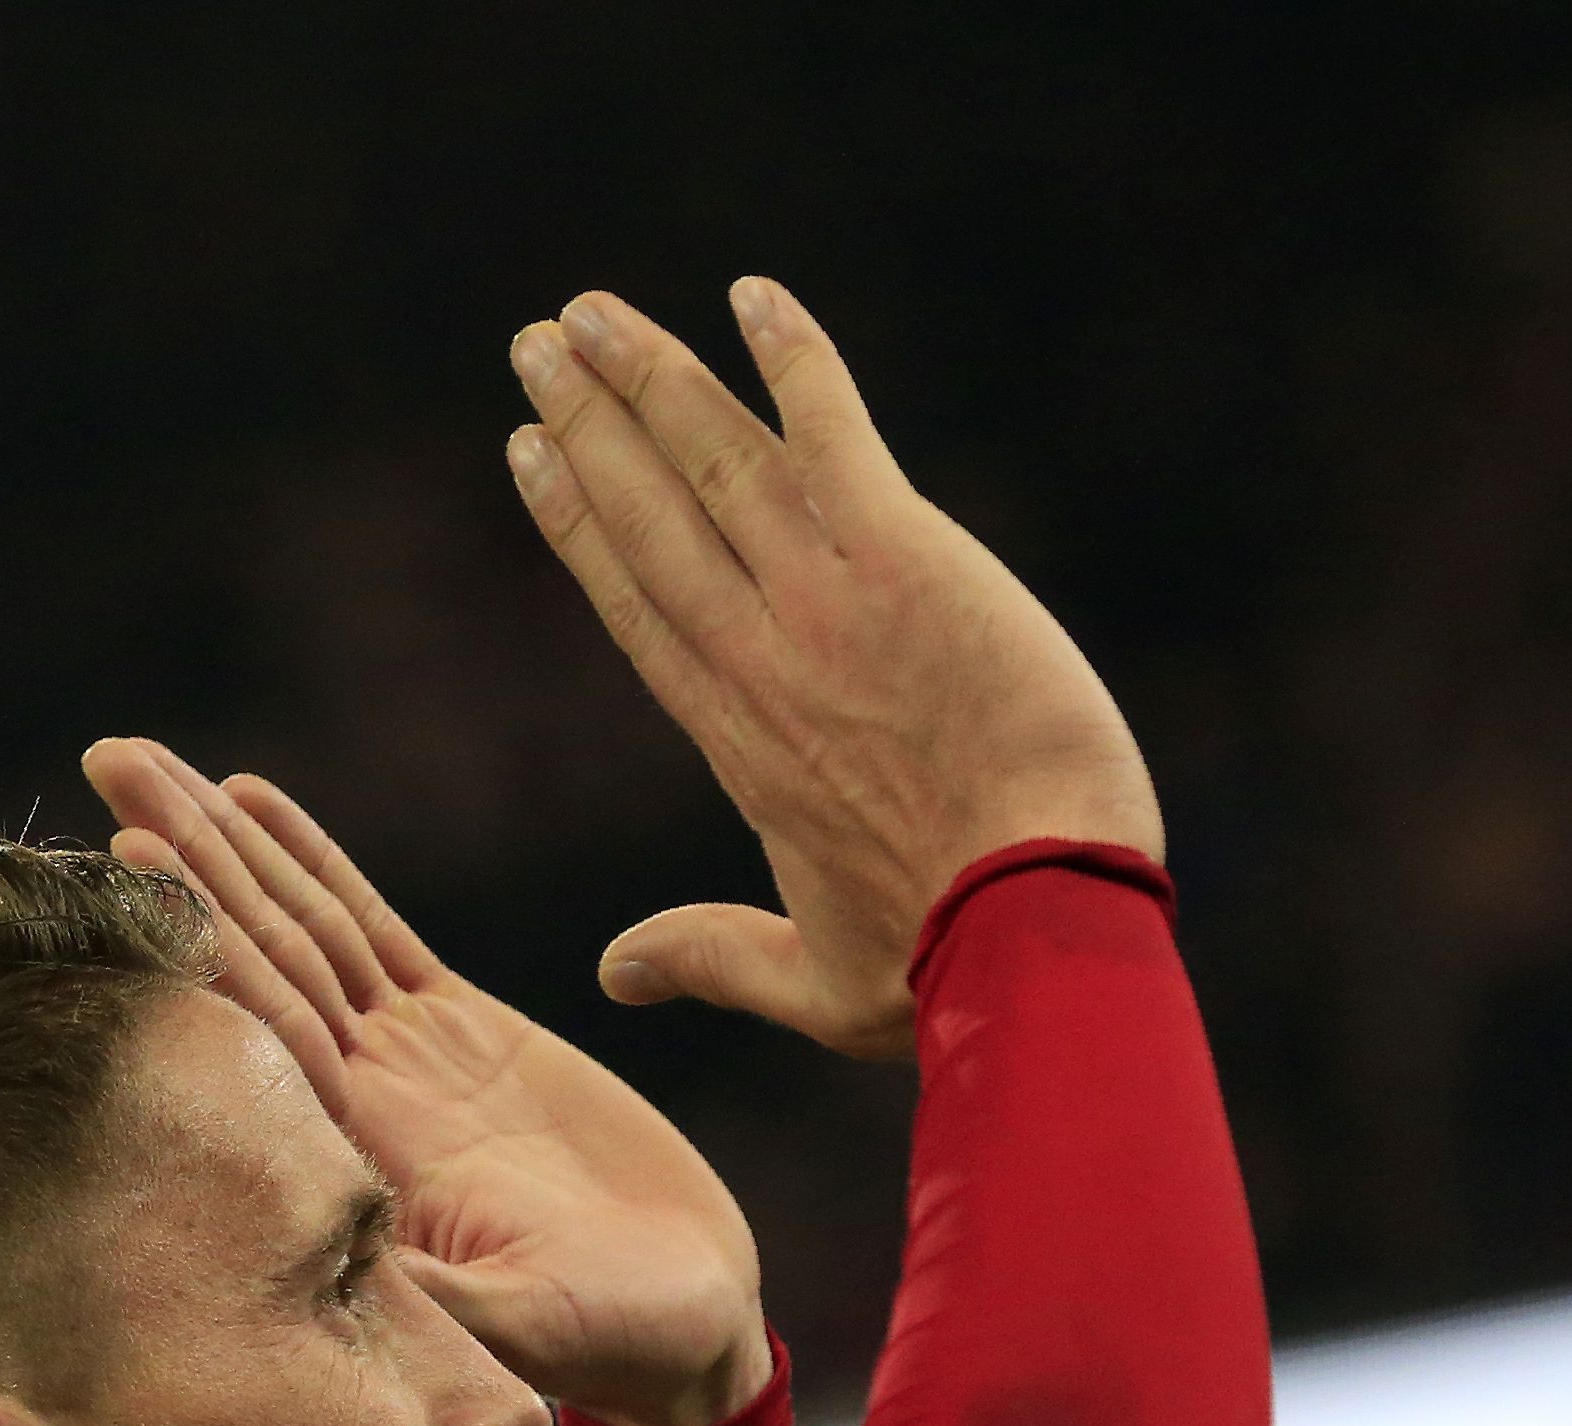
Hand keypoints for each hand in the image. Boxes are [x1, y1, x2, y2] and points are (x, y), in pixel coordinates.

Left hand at [81, 738, 774, 1425]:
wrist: (677, 1322)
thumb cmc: (611, 1343)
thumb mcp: (526, 1327)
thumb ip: (442, 1295)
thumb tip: (354, 1267)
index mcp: (363, 1160)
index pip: (264, 1027)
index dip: (202, 940)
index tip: (127, 862)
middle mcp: (362, 1096)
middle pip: (258, 951)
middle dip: (184, 856)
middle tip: (108, 756)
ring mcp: (404, 1058)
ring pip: (300, 925)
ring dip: (224, 842)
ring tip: (147, 760)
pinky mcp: (461, 1029)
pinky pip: (372, 926)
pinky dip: (313, 861)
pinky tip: (250, 800)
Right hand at [505, 277, 1162, 1058]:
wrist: (1039, 922)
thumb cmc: (944, 965)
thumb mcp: (816, 984)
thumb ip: (713, 958)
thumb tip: (612, 972)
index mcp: (736, 739)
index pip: (635, 604)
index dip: (577, 521)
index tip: (532, 454)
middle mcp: (758, 654)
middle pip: (648, 516)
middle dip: (587, 422)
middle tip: (534, 345)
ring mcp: (824, 600)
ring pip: (714, 462)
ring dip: (651, 376)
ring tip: (589, 311)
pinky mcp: (905, 559)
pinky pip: (835, 432)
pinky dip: (794, 360)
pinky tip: (753, 295)